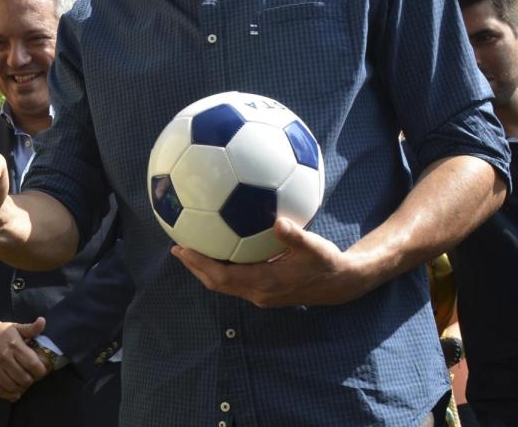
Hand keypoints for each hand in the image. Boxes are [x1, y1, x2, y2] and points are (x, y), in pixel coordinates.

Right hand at [0, 318, 49, 400]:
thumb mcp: (15, 327)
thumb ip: (30, 328)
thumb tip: (43, 321)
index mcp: (14, 346)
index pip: (33, 365)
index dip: (40, 371)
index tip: (40, 369)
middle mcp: (5, 358)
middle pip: (25, 379)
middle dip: (31, 380)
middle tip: (31, 376)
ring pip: (13, 387)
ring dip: (21, 388)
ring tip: (23, 383)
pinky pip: (0, 391)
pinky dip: (9, 395)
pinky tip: (15, 392)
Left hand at [170, 218, 367, 307]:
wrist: (340, 284)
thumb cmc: (327, 262)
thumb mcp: (314, 246)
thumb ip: (295, 235)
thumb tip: (278, 222)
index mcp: (265, 283)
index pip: (222, 277)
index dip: (200, 264)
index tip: (182, 249)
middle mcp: (258, 292)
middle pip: (217, 283)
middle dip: (195, 267)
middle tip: (177, 248)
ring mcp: (261, 294)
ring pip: (224, 284)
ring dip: (205, 269)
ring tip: (190, 250)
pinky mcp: (265, 291)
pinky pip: (235, 282)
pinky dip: (221, 269)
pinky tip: (219, 251)